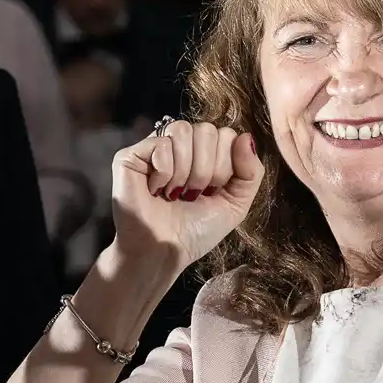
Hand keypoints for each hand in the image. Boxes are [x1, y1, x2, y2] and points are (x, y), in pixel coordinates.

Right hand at [108, 120, 261, 273]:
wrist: (164, 252)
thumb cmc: (195, 231)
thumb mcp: (236, 204)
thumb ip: (251, 172)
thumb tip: (246, 137)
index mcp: (204, 153)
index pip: (226, 134)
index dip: (224, 166)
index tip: (211, 192)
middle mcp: (180, 145)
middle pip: (206, 130)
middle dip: (206, 169)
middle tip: (193, 195)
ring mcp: (154, 147)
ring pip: (182, 131)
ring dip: (185, 170)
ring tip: (175, 193)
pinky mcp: (131, 156)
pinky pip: (160, 144)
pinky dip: (164, 172)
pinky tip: (156, 190)